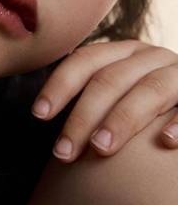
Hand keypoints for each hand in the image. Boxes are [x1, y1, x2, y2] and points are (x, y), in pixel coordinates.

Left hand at [31, 40, 177, 161]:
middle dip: (83, 116)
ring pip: (149, 90)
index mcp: (123, 52)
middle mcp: (150, 57)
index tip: (38, 115)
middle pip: (110, 79)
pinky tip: (165, 143)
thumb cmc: (149, 103)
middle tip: (63, 152)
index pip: (85, 60)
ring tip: (100, 148)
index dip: (59, 85)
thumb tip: (44, 116)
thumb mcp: (122, 90)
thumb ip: (94, 96)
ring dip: (122, 119)